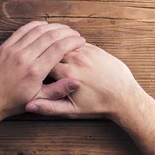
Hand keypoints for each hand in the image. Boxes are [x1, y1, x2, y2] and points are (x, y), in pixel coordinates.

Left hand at [0, 21, 85, 121]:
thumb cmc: (13, 102)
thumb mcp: (39, 99)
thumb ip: (58, 90)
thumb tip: (76, 82)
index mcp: (35, 71)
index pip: (59, 49)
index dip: (72, 42)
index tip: (80, 40)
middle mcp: (24, 57)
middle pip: (50, 36)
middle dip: (66, 32)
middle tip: (74, 33)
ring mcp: (13, 50)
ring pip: (37, 31)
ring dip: (52, 27)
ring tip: (63, 28)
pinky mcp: (4, 47)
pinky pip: (22, 31)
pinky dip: (35, 25)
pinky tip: (44, 25)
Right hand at [25, 43, 145, 118]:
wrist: (124, 97)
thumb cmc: (97, 105)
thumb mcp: (71, 110)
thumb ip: (49, 107)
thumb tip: (29, 105)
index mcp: (67, 75)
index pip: (44, 64)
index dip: (37, 67)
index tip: (35, 71)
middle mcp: (76, 60)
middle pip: (53, 52)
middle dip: (47, 56)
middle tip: (41, 58)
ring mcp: (87, 52)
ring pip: (65, 45)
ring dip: (58, 49)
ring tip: (51, 52)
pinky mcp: (96, 49)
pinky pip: (78, 43)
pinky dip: (71, 46)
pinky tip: (67, 51)